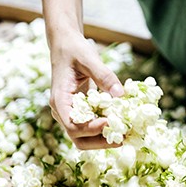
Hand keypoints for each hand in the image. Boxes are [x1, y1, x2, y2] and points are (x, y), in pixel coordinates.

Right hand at [49, 32, 123, 149]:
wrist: (66, 45)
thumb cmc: (74, 49)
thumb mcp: (88, 58)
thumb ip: (104, 76)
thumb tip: (120, 94)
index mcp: (60, 100)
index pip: (72, 125)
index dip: (91, 129)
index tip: (110, 122)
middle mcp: (63, 111)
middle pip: (78, 138)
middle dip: (100, 142)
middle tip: (123, 137)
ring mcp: (71, 113)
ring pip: (85, 137)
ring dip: (104, 139)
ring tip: (125, 133)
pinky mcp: (81, 111)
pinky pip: (92, 127)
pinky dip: (106, 129)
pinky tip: (122, 125)